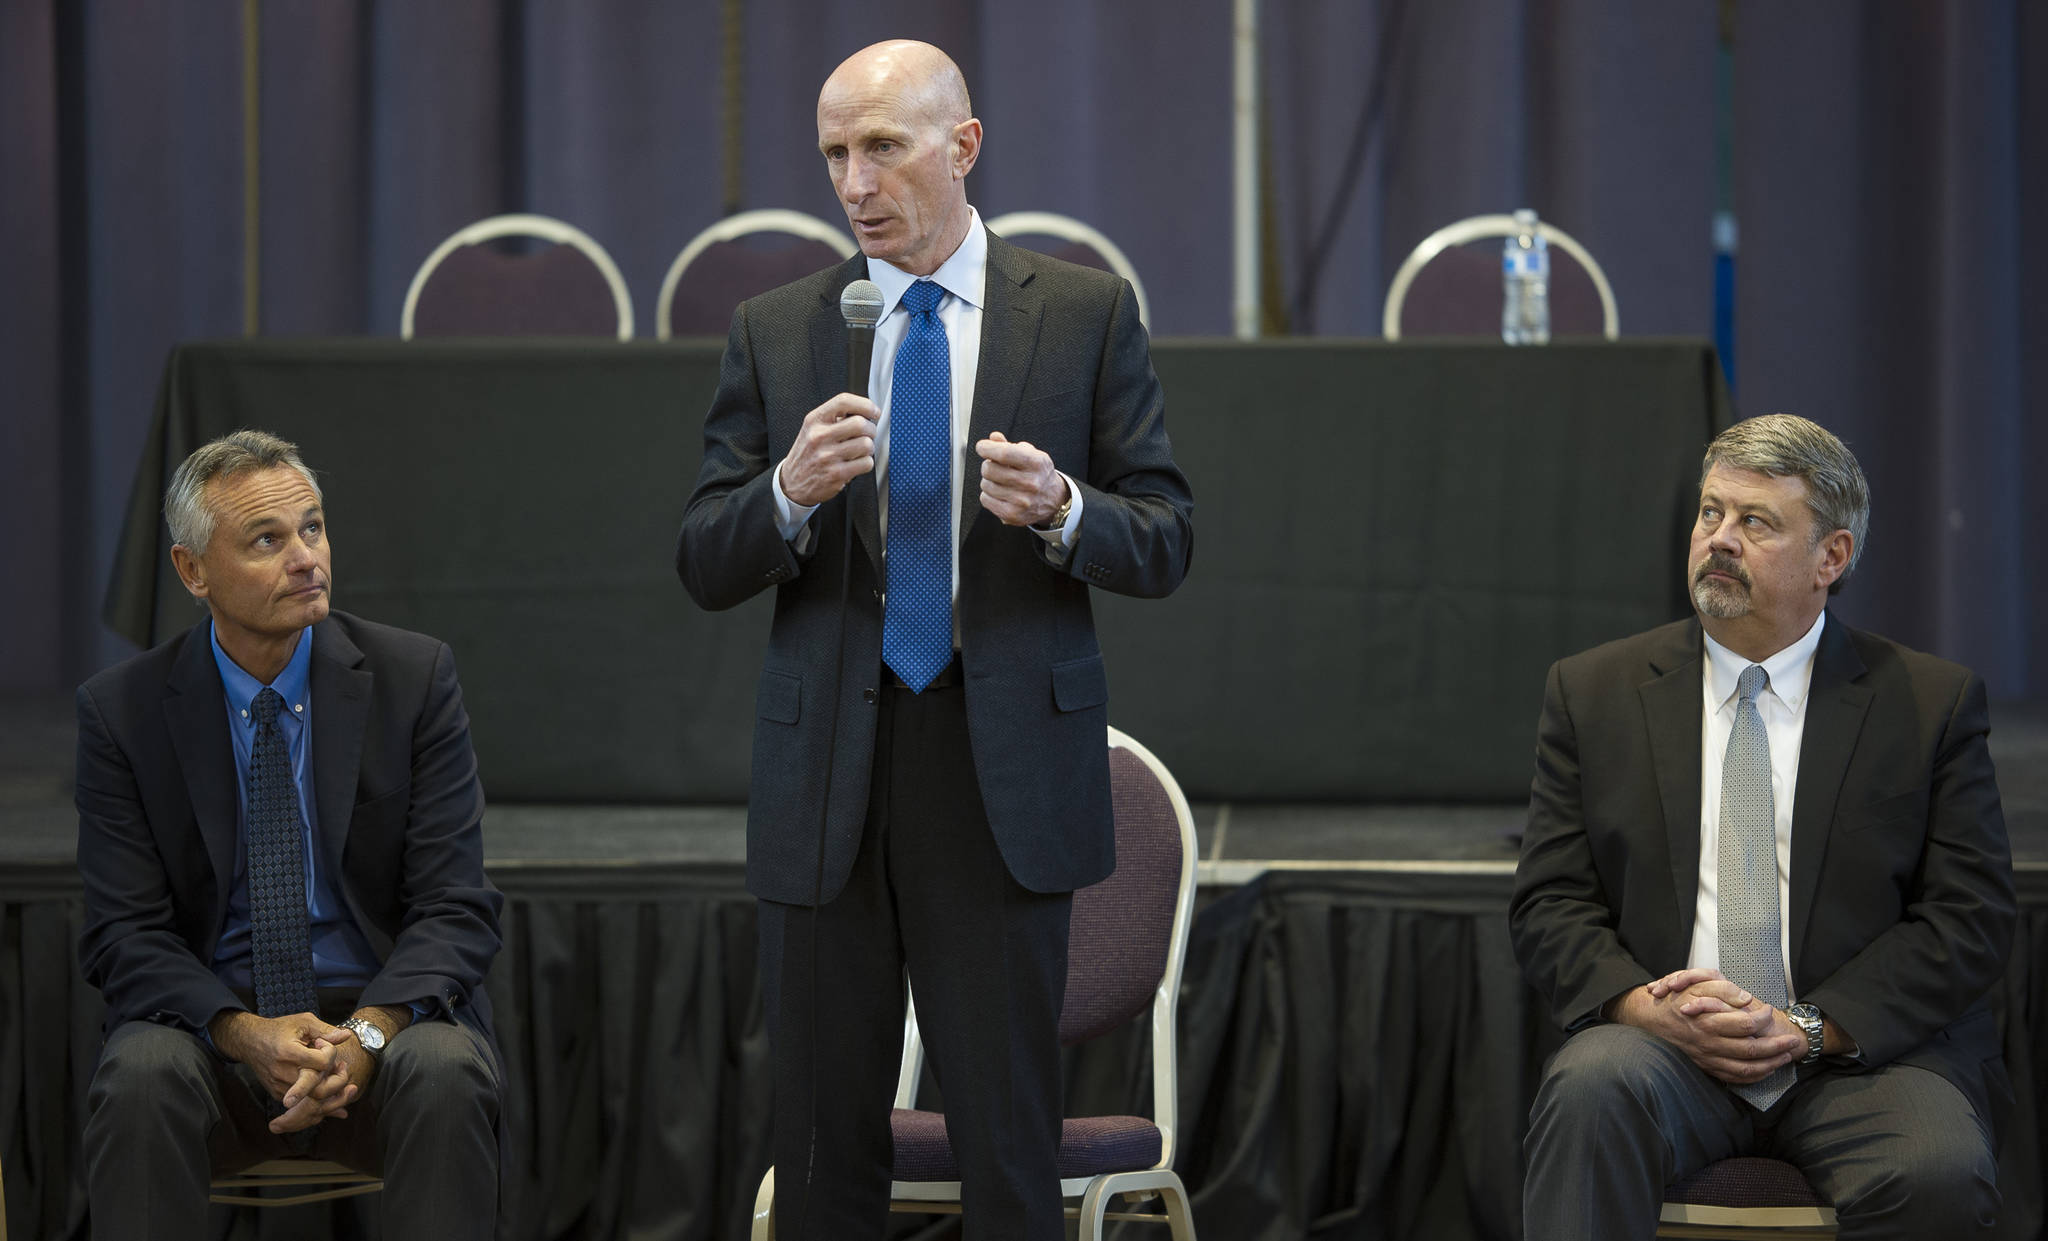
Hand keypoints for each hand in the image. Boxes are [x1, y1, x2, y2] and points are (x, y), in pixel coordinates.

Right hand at [209, 1010, 358, 1130]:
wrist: (249, 1041)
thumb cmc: (279, 1029)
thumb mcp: (303, 1022)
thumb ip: (325, 1030)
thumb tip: (347, 1035)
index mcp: (289, 1052)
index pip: (321, 1063)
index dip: (330, 1053)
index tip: (323, 1044)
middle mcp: (282, 1073)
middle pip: (318, 1089)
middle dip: (338, 1081)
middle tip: (341, 1067)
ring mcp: (279, 1086)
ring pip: (313, 1098)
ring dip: (330, 1088)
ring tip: (334, 1071)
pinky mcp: (277, 1093)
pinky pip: (302, 1101)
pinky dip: (318, 1094)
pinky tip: (325, 1080)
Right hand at [780, 394, 877, 506]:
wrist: (792, 482)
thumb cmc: (807, 453)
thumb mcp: (813, 428)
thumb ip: (835, 418)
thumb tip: (865, 412)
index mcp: (814, 420)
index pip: (843, 401)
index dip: (865, 405)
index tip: (874, 412)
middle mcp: (819, 436)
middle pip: (860, 424)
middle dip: (871, 429)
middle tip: (868, 434)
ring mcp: (827, 456)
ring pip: (866, 444)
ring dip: (869, 448)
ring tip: (860, 450)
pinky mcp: (836, 474)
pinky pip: (866, 463)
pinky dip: (866, 463)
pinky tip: (856, 463)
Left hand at [975, 432, 1065, 526]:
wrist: (1053, 499)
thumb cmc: (1038, 473)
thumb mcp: (1030, 454)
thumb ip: (1009, 445)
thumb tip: (993, 438)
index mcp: (1036, 463)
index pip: (1004, 454)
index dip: (987, 448)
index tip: (982, 447)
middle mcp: (1031, 483)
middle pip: (990, 470)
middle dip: (987, 465)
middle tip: (994, 466)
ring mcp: (1022, 501)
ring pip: (985, 485)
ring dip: (988, 480)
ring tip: (1000, 481)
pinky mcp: (1013, 515)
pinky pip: (985, 500)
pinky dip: (987, 495)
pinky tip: (998, 493)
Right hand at [1613, 974, 1804, 1084]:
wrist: (1648, 1020)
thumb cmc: (1673, 1000)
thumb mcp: (1694, 985)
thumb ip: (1721, 990)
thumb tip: (1746, 998)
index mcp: (1708, 1022)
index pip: (1746, 1025)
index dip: (1763, 1019)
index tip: (1770, 1011)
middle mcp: (1709, 1044)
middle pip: (1751, 1050)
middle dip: (1776, 1046)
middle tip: (1791, 1041)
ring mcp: (1708, 1058)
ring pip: (1746, 1068)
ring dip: (1770, 1064)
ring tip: (1785, 1057)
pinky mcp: (1706, 1067)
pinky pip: (1734, 1078)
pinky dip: (1753, 1076)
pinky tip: (1765, 1069)